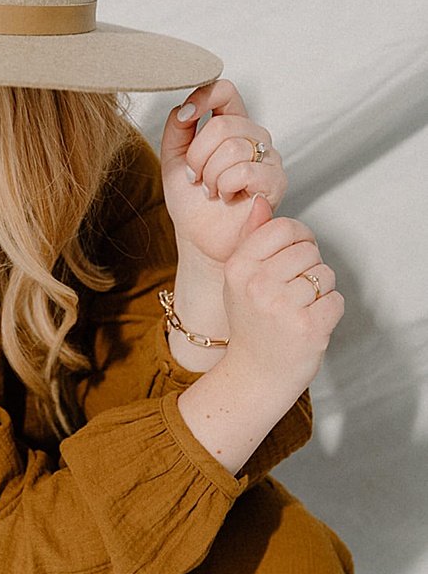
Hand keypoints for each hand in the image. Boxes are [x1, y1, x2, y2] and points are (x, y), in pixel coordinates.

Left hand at [160, 78, 285, 276]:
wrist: (200, 237)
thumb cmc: (190, 199)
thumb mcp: (173, 159)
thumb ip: (178, 129)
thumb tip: (185, 107)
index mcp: (230, 126)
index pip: (225, 91)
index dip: (203, 97)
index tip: (186, 116)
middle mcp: (254, 136)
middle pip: (222, 125)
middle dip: (197, 155)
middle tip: (195, 176)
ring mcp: (269, 157)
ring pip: (233, 147)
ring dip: (209, 173)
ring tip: (210, 189)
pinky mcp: (276, 181)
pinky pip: (245, 170)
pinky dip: (224, 185)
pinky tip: (225, 195)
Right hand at [214, 213, 341, 395]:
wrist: (256, 372)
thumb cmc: (251, 321)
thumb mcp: (240, 277)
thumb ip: (252, 238)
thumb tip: (260, 202)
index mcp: (238, 267)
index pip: (284, 228)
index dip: (298, 238)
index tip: (293, 255)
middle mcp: (257, 284)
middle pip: (309, 251)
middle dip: (309, 267)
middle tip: (292, 291)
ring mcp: (282, 306)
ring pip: (325, 275)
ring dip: (321, 291)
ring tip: (299, 307)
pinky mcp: (308, 327)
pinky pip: (336, 300)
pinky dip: (329, 310)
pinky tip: (309, 321)